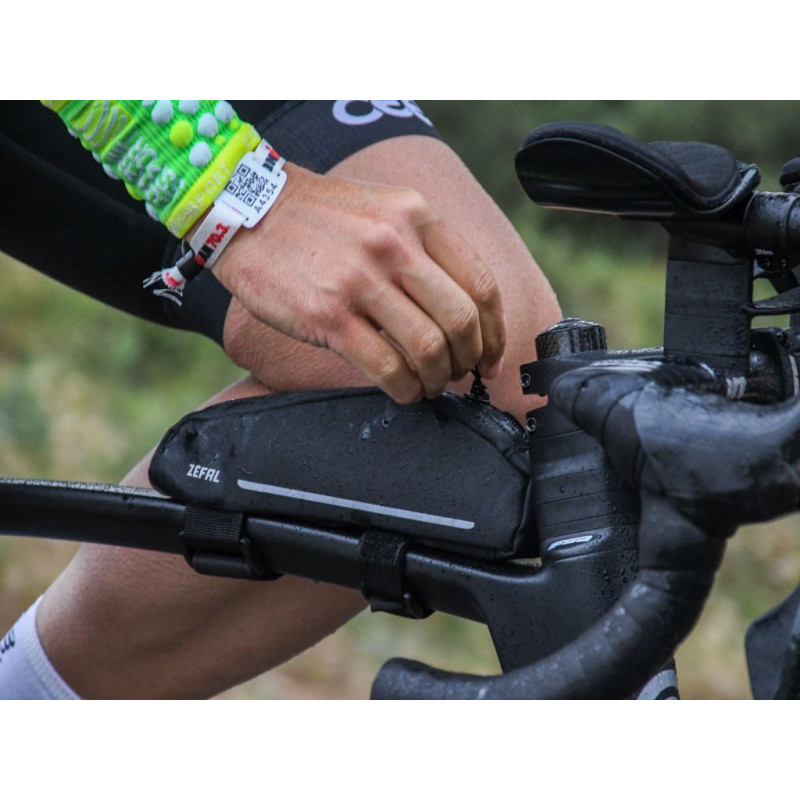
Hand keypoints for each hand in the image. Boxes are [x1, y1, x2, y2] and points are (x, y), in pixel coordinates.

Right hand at [211, 163, 505, 403]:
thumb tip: (459, 310)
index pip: (480, 284)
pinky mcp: (329, 316)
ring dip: (438, 379)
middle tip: (459, 374)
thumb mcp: (382, 210)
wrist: (246, 210)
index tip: (493, 355)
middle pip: (461, 320)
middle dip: (469, 359)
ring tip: (430, 385)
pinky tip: (403, 390)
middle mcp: (395, 245)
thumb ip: (423, 249)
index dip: (495, 330)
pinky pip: (387, 367)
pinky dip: (406, 389)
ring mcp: (361, 281)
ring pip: (428, 347)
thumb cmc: (317, 219)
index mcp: (416, 217)